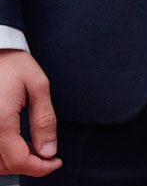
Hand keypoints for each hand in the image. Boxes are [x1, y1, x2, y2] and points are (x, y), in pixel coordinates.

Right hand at [0, 50, 61, 176]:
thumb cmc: (12, 64)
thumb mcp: (38, 87)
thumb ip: (44, 120)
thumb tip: (49, 150)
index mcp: (0, 121)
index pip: (18, 161)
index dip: (40, 168)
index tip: (55, 162)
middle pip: (5, 166)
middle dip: (29, 166)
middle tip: (48, 155)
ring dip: (14, 163)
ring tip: (34, 148)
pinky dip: (3, 155)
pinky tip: (16, 144)